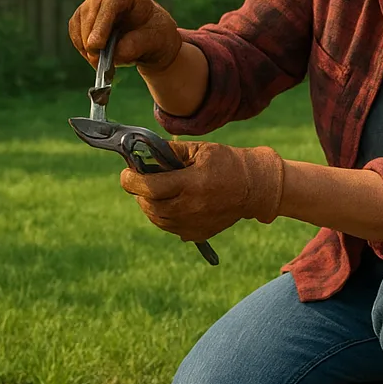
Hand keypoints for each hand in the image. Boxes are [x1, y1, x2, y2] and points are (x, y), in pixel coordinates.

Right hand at [68, 0, 181, 72]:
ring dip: (87, 48)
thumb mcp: (155, 41)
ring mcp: (90, 9)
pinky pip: (76, 36)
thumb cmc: (155, 35)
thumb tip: (114, 53)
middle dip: (91, 39)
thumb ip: (135, 45)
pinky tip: (97, 60)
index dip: (102, 21)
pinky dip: (84, 51)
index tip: (97, 45)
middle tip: (98, 61)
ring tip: (103, 64)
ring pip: (79, 25)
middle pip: (89, 12)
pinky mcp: (82, 23)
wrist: (150, 42)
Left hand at [119, 139, 284, 242]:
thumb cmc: (227, 163)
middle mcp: (191, 207)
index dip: (132, 180)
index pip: (150, 187)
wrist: (254, 188)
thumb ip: (169, 152)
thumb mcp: (200, 150)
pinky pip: (169, 227)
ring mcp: (193, 224)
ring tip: (156, 191)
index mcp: (192, 183)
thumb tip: (141, 153)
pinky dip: (163, 216)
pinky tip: (171, 203)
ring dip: (149, 205)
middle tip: (141, 180)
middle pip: (149, 205)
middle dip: (140, 192)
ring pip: (156, 218)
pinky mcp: (196, 233)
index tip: (127, 174)